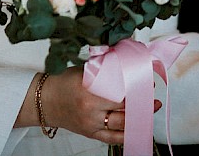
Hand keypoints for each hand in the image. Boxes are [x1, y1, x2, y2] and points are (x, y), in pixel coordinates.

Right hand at [21, 68, 161, 145]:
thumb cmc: (65, 83)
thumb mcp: (84, 70)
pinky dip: (127, 135)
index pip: (119, 90)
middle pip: (123, 107)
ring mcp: (91, 123)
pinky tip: (139, 129)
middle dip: (140, 101)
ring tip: (151, 109)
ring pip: (121, 124)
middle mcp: (90, 109)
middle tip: (152, 95)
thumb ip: (105, 69)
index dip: (136, 86)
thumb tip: (127, 61)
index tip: (146, 81)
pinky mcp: (90, 133)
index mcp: (89, 89)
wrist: (46, 101)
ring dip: (138, 117)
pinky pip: (112, 138)